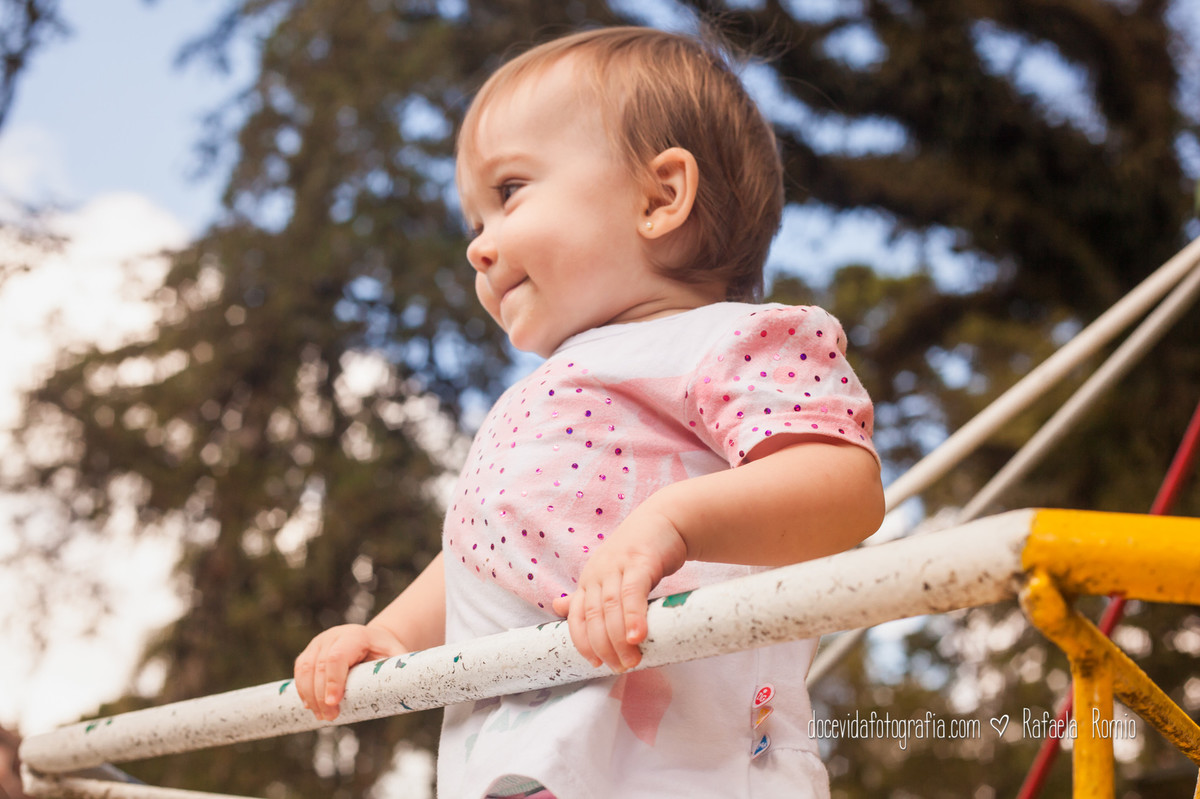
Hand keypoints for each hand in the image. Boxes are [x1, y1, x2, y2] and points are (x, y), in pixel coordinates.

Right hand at [294, 624, 406, 720]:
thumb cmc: (386, 652)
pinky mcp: (310, 651)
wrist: (374, 641)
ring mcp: (319, 642)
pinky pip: (300, 670)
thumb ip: (398, 669)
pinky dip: (302, 689)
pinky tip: (310, 706)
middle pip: (319, 666)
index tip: (334, 703)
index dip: (333, 681)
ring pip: (305, 668)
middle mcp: (334, 636)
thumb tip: (405, 689)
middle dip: (321, 695)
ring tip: (321, 716)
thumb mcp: (396, 656)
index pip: (338, 657)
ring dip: (310, 695)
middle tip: (330, 717)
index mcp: (356, 635)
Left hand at [551, 505, 686, 672]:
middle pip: (592, 615)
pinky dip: (633, 617)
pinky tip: (638, 636)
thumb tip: (558, 607)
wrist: (666, 520)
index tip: (595, 663)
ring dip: (617, 638)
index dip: (581, 642)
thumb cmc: (639, 554)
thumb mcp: (610, 574)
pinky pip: (633, 592)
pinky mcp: (640, 561)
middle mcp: (598, 572)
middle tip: (619, 668)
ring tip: (631, 660)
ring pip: (610, 607)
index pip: (576, 616)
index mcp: (589, 580)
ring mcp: (617, 565)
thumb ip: (589, 595)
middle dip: (603, 646)